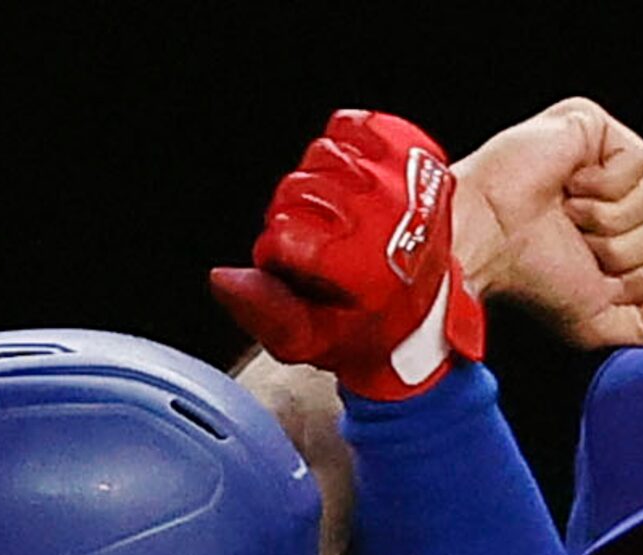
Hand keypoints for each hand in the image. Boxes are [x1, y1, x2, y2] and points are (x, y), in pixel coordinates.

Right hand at [211, 109, 483, 399]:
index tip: (295, 268)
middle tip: (314, 243)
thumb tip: (221, 277)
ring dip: (314, 183)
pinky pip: (351, 126)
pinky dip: (339, 146)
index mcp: (365, 266)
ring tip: (333, 215)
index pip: (283, 234)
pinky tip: (346, 180)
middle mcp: (389, 217)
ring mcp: (403, 181)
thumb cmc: (358, 326)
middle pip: (298, 188)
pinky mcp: (410, 155)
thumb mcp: (307, 339)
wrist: (422, 308)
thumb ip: (265, 314)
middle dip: (292, 216)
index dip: (275, 252)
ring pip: (321, 155)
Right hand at [451, 97, 642, 349]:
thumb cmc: (527, 279)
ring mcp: (613, 163)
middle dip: (627, 253)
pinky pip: (640, 163)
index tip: (594, 276)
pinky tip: (570, 188)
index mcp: (626, 242)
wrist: (487, 244)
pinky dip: (604, 187)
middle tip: (579, 246)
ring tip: (570, 218)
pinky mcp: (599, 129)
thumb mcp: (597, 325)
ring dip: (610, 222)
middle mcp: (624, 202)